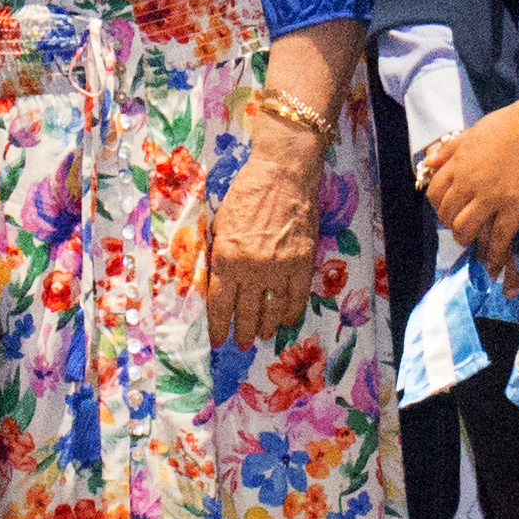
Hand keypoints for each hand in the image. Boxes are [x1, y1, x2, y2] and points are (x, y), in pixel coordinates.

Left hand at [208, 133, 322, 349]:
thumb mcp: (220, 224)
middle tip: (241, 344)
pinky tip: (285, 320)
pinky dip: (290, 312)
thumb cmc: (246, 194)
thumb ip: (218, 255)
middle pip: (245, 313)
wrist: (283, 175)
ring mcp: (279, 268)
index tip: (218, 339)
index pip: (219, 304)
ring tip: (262, 336)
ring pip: (271, 310)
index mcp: (226, 259)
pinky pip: (297, 298)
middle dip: (242, 333)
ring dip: (265, 327)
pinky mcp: (302, 263)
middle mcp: (252, 269)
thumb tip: (215, 283)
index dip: (218, 326)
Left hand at [414, 100, 518, 283]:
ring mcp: (491, 195)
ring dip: (467, 239)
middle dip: (452, 224)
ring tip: (474, 243)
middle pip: (446, 214)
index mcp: (459, 162)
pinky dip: (494, 255)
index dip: (439, 206)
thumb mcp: (476, 130)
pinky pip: (499, 237)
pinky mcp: (515, 205)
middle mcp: (469, 181)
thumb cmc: (513, 122)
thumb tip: (429, 162)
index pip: (434, 193)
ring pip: (465, 229)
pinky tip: (493, 265)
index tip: (449, 210)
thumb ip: (451, 148)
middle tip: (463, 228)